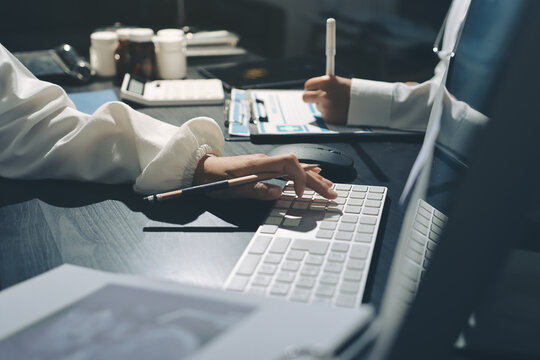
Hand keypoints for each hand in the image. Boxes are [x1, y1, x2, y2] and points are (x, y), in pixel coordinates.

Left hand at [192, 153, 337, 199]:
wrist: (200, 169)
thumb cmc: (213, 179)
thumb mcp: (232, 188)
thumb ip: (256, 190)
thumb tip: (278, 192)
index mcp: (259, 163)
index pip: (289, 163)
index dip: (299, 177)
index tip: (300, 194)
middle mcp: (266, 162)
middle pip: (297, 167)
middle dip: (315, 181)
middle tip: (331, 193)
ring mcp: (266, 165)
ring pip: (295, 169)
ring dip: (313, 179)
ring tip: (329, 187)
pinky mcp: (264, 169)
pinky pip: (289, 170)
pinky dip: (303, 175)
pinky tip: (314, 175)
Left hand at [303, 75, 351, 123]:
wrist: (365, 105)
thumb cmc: (351, 92)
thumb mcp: (339, 82)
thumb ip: (325, 85)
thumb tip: (312, 88)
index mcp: (327, 82)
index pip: (308, 85)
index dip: (310, 87)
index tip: (312, 89)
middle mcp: (324, 94)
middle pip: (305, 97)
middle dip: (308, 98)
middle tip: (313, 98)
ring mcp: (325, 107)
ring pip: (317, 107)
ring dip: (324, 106)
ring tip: (337, 104)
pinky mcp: (328, 118)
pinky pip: (324, 115)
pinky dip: (330, 114)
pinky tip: (338, 111)